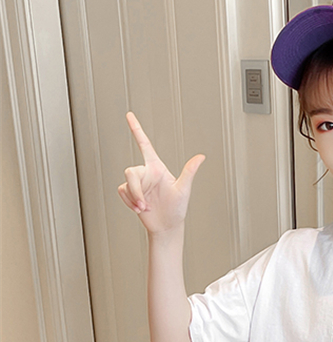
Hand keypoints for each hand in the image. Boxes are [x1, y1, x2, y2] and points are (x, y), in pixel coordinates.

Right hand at [117, 112, 204, 234]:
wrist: (167, 226)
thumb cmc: (177, 209)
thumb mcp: (183, 190)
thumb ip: (189, 172)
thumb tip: (201, 157)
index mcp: (157, 168)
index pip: (145, 145)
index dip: (136, 129)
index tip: (129, 115)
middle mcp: (146, 173)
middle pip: (131, 171)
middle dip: (135, 190)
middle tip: (144, 204)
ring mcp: (138, 183)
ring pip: (127, 183)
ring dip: (134, 198)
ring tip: (144, 208)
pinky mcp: (131, 193)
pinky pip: (122, 191)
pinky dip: (129, 202)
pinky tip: (139, 209)